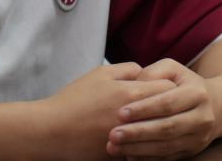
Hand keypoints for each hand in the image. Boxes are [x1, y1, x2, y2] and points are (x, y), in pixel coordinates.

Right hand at [42, 63, 175, 159]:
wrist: (52, 131)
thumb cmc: (75, 99)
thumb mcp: (100, 74)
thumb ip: (128, 69)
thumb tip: (146, 72)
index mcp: (129, 93)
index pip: (168, 87)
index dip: (168, 85)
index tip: (164, 86)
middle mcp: (134, 117)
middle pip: (168, 111)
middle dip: (169, 106)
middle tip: (165, 104)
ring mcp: (129, 138)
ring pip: (160, 131)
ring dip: (160, 125)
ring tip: (158, 120)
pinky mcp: (122, 154)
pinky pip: (146, 148)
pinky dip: (147, 142)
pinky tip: (144, 137)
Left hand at [106, 58, 220, 159]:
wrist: (215, 106)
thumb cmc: (184, 84)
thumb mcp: (173, 70)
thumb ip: (153, 73)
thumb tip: (134, 86)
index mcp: (197, 94)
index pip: (168, 103)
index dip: (144, 109)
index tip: (120, 113)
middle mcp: (202, 118)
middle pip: (167, 128)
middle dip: (138, 132)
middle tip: (113, 134)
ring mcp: (198, 138)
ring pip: (166, 147)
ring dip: (138, 149)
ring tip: (114, 147)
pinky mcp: (192, 152)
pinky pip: (167, 159)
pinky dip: (146, 158)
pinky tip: (128, 155)